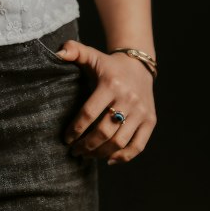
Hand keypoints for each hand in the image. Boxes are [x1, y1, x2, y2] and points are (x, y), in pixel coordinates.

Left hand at [54, 41, 156, 165]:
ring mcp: (141, 111)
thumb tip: (58, 54)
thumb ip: (73, 50)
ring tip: (87, 155)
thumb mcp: (91, 54)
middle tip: (74, 151)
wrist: (138, 65)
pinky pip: (138, 146)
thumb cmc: (108, 65)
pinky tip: (108, 160)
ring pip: (119, 142)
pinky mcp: (151, 121)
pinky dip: (123, 157)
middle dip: (86, 145)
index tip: (66, 139)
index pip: (89, 113)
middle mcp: (128, 98)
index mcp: (110, 84)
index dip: (75, 129)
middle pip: (104, 131)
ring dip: (100, 153)